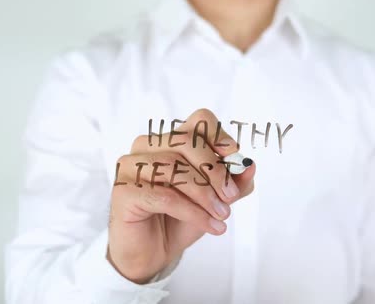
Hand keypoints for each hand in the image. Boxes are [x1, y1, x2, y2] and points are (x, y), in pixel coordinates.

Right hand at [107, 109, 255, 283]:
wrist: (152, 252)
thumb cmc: (180, 219)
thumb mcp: (215, 199)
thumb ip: (234, 182)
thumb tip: (250, 166)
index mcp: (170, 140)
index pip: (198, 121)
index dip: (219, 135)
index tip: (235, 157)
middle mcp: (147, 146)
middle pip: (186, 141)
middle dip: (215, 170)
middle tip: (231, 196)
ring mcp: (131, 166)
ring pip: (175, 168)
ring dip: (205, 195)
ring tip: (222, 215)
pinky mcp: (124, 190)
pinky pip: (165, 196)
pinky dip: (193, 212)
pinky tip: (210, 225)